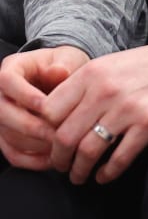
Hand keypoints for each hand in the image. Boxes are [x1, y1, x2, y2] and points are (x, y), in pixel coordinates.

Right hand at [0, 45, 88, 168]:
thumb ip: (64, 64)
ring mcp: (1, 117)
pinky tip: (52, 159)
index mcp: (12, 68)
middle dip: (30, 125)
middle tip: (56, 133)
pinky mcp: (7, 136)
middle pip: (2, 113)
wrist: (64, 78)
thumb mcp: (69, 58)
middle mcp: (0, 93)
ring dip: (32, 144)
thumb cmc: (66, 66)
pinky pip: (12, 152)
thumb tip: (58, 71)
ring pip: (6, 135)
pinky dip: (31, 159)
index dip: (24, 95)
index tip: (46, 107)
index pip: (7, 81)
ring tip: (59, 147)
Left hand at [43, 31, 147, 184]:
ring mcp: (129, 107)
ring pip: (88, 150)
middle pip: (65, 136)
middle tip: (63, 166)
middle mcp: (106, 89)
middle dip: (60, 159)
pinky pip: (120, 157)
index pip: (50, 111)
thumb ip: (87, 84)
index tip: (52, 142)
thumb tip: (57, 115)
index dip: (47, 132)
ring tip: (81, 176)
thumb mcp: (116, 63)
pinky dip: (109, 172)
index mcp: (93, 71)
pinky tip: (106, 175)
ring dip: (80, 170)